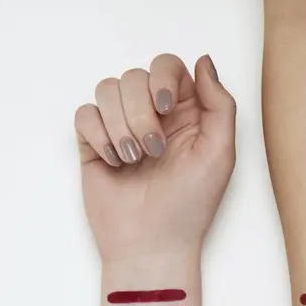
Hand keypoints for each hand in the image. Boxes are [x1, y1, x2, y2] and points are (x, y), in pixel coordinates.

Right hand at [75, 54, 235, 262]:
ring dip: (121, 125)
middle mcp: (155, 116)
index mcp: (188, 115)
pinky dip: (98, 136)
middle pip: (135, 75)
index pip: (169, 67)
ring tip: (135, 160)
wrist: (151, 244)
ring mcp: (123, 127)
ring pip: (107, 89)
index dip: (163, 78)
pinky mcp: (95, 143)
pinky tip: (114, 163)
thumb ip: (220, 105)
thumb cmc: (191, 205)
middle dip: (141, 111)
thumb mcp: (221, 155)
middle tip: (154, 150)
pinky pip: (85, 113)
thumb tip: (203, 61)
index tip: (166, 107)